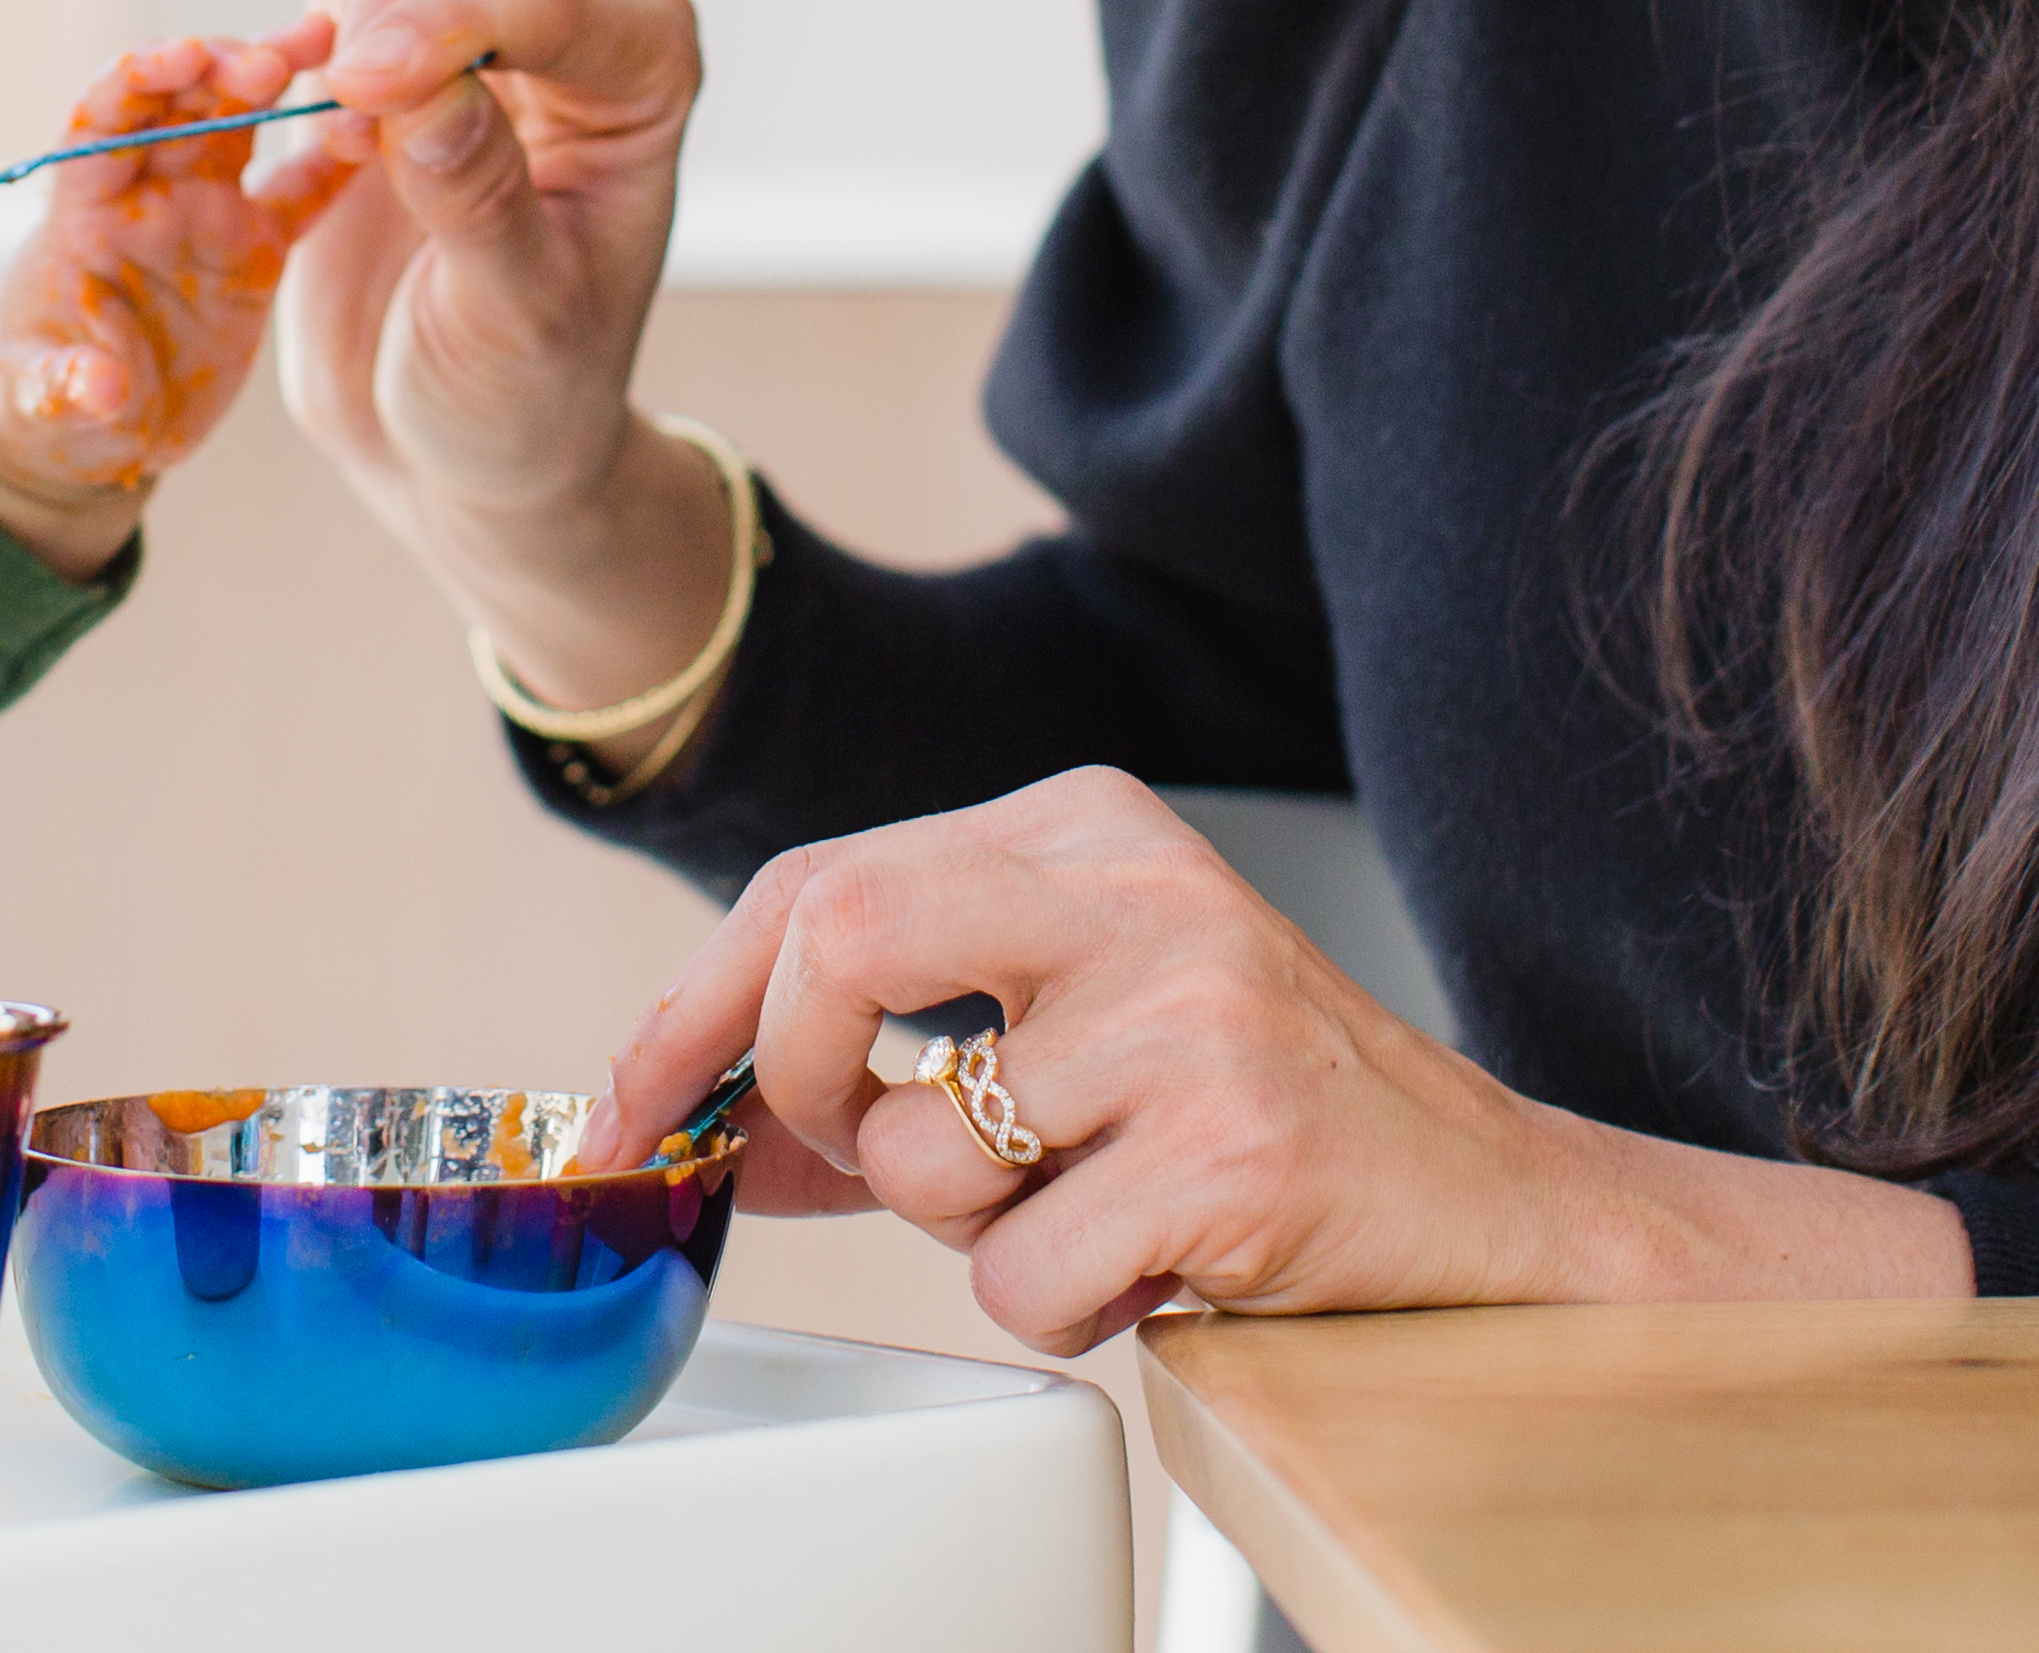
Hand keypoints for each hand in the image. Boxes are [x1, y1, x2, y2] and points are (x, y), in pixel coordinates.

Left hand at [0, 31, 356, 576]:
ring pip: (241, 126)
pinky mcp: (253, 251)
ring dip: (276, 76)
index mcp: (83, 213)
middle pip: (181, 106)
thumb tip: (100, 386)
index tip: (185, 59)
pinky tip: (380, 126)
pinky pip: (302, 195)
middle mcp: (147, 196)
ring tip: (326, 42)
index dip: (138, 80)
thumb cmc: (40, 404)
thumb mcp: (33, 400)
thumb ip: (60, 385)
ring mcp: (204, 215)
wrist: (88, 434)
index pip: (103, 123)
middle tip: (275, 58)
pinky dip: (336, 161)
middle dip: (222, 68)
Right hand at [278, 0, 722, 718]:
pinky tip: (301, 10)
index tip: (358, 104)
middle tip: (345, 91)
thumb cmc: (518, 394)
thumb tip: (408, 81)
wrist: (464, 433)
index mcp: (642, 70)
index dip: (440, 24)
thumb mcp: (512, 329)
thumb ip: (476, 200)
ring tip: (324, 34)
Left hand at [587, 767, 1970, 1348]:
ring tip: (1086, 1207)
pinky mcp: (1235, 1148)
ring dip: (970, 1229)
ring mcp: (1189, 1009)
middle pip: (836, 942)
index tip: (626, 1103)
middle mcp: (1132, 884)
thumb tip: (688, 1117)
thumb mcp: (1068, 1029)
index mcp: (1079, 823)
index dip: (695, 1003)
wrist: (1502, 1214)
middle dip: (798, 1082)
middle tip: (858, 1157)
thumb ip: (886, 1050)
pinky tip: (1158, 1264)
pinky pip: (1023, 1275)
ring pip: (925, 1150)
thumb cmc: (1258, 1116)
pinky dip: (1059, 1307)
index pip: (818, 881)